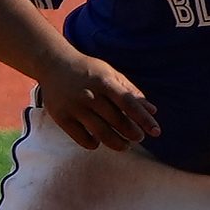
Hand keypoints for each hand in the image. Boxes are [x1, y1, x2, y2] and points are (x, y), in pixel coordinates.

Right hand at [35, 51, 160, 151]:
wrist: (53, 64)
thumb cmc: (88, 71)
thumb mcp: (110, 74)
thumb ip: (131, 91)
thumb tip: (153, 111)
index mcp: (104, 81)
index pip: (129, 103)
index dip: (144, 119)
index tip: (156, 131)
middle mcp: (89, 95)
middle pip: (117, 121)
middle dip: (132, 133)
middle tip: (138, 137)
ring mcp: (74, 107)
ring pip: (101, 133)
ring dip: (118, 143)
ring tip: (125, 145)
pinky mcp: (62, 118)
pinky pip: (83, 139)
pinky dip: (94, 144)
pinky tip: (98, 141)